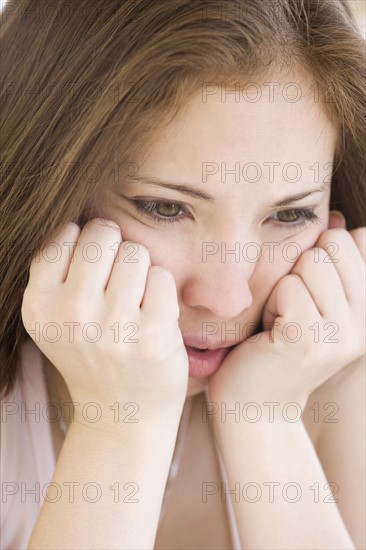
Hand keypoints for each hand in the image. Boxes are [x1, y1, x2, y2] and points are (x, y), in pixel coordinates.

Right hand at [21, 219, 188, 426]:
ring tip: (132, 305)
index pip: (66, 233)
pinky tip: (152, 318)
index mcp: (39, 305)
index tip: (92, 273)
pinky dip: (161, 292)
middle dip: (115, 251)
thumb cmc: (92, 355)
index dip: (86, 246)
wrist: (121, 415)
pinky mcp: (153, 336)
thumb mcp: (55, 317)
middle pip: (104, 234)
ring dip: (140, 272)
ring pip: (136, 251)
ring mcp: (113, 327)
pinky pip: (162, 276)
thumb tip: (85, 210)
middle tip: (116, 285)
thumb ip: (59, 268)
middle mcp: (71, 315)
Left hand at [208, 212, 364, 407]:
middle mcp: (364, 324)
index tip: (307, 294)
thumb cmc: (274, 345)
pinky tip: (270, 333)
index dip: (319, 256)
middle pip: (333, 245)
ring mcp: (341, 335)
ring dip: (283, 288)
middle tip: (290, 308)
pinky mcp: (309, 342)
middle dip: (300, 269)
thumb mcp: (311, 303)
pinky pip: (288, 287)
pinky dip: (271, 304)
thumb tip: (340, 220)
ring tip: (280, 321)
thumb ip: (332, 266)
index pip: (356, 241)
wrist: (254, 404)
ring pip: (311, 262)